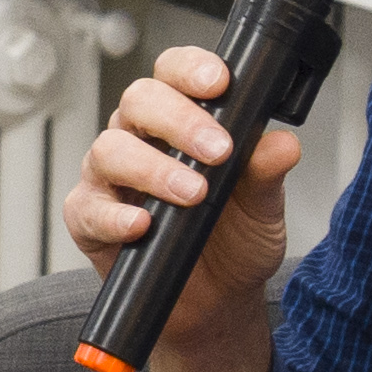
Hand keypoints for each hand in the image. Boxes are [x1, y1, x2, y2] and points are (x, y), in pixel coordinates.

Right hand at [63, 46, 307, 371]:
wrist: (217, 302)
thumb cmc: (233, 241)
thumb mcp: (262, 208)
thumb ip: (267, 173)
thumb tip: (283, 144)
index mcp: (180, 120)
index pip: (175, 73)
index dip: (191, 69)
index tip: (219, 84)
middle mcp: (140, 139)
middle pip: (139, 101)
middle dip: (180, 120)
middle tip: (217, 151)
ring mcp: (110, 177)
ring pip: (110, 149)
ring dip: (153, 169)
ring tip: (192, 194)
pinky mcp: (89, 218)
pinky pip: (88, 208)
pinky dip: (114, 215)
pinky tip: (143, 225)